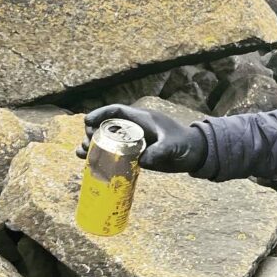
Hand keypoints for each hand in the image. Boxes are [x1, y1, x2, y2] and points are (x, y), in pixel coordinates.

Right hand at [76, 103, 205, 173]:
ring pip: (107, 141)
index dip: (100, 114)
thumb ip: (160, 151)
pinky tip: (89, 164)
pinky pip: (114, 155)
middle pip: (107, 127)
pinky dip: (101, 158)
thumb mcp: (174, 146)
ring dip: (92, 146)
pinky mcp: (135, 155)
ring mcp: (134, 142)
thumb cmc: (186, 144)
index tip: (87, 122)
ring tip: (81, 154)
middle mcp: (135, 129)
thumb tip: (142, 161)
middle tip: (86, 144)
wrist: (195, 154)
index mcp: (142, 119)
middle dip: (92, 133)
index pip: (117, 111)